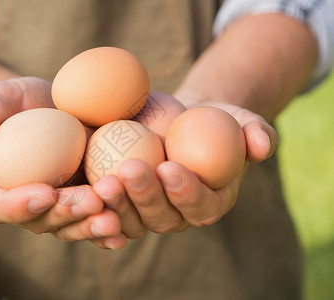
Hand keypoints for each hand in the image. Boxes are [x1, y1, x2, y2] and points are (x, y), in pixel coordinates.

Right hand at [0, 77, 126, 248]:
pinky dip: (107, 229)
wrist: (51, 108)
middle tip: (92, 202)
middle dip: (67, 215)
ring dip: (91, 226)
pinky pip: (91, 221)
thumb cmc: (21, 102)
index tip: (44, 193)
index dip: (18, 205)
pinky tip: (124, 230)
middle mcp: (23, 205)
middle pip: (41, 221)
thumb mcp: (2, 94)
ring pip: (70, 227)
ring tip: (114, 218)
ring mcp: (53, 208)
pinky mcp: (79, 205)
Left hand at [92, 101, 276, 238]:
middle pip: (162, 218)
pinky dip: (99, 208)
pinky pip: (110, 213)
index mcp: (209, 203)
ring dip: (117, 204)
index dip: (187, 192)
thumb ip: (256, 132)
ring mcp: (148, 213)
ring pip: (132, 220)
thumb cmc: (215, 120)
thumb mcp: (240, 119)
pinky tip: (85, 192)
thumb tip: (262, 145)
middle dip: (146, 197)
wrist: (182, 119)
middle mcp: (178, 216)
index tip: (170, 168)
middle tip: (129, 170)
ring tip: (103, 180)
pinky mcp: (125, 204)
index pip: (201, 206)